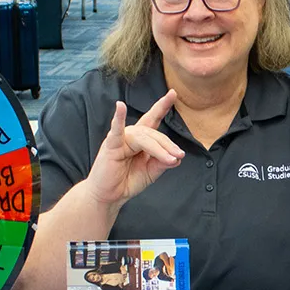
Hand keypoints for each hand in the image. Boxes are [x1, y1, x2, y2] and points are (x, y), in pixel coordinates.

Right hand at [84, 92, 183, 209]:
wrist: (109, 197)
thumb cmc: (127, 182)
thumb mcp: (151, 173)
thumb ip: (162, 163)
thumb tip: (177, 157)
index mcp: (141, 139)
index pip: (153, 120)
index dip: (162, 106)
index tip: (173, 93)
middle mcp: (131, 135)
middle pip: (154, 134)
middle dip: (168, 145)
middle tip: (179, 156)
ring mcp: (121, 139)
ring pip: (144, 137)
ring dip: (159, 148)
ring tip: (171, 158)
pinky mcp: (111, 145)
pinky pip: (116, 131)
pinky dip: (118, 118)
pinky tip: (120, 107)